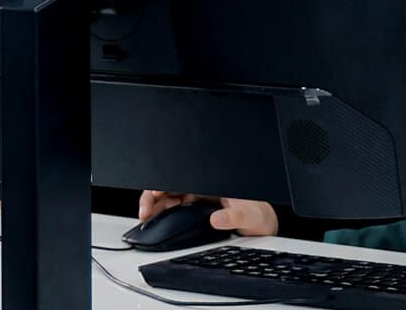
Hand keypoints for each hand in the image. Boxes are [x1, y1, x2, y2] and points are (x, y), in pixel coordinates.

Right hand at [136, 192, 279, 236]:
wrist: (261, 227)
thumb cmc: (258, 215)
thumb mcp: (251, 215)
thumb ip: (235, 216)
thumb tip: (218, 218)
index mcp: (212, 182)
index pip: (183, 178)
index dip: (166, 183)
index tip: (155, 193)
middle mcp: (202, 188)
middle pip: (170, 187)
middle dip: (152, 196)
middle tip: (145, 212)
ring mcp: (197, 200)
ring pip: (167, 199)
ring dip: (154, 207)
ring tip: (146, 218)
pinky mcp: (194, 212)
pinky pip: (172, 210)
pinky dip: (160, 215)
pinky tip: (154, 222)